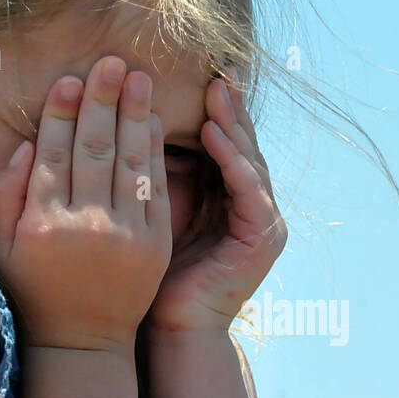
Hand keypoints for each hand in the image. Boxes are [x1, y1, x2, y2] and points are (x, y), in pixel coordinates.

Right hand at [0, 58, 172, 353]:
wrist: (82, 342)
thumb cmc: (34, 289)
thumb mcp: (2, 245)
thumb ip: (6, 193)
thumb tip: (27, 143)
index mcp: (43, 223)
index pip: (55, 153)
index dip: (64, 112)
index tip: (72, 79)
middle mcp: (85, 226)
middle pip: (95, 149)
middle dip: (104, 100)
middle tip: (112, 62)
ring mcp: (125, 236)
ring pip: (130, 163)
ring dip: (135, 116)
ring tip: (139, 79)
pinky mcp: (155, 245)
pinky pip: (155, 190)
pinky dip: (154, 154)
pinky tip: (154, 124)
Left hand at [146, 69, 286, 332]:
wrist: (172, 328)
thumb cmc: (154, 276)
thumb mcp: (155, 210)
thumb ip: (157, 173)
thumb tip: (135, 121)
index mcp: (228, 199)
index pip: (225, 144)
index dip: (216, 110)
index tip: (199, 73)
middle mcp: (252, 206)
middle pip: (243, 146)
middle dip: (231, 108)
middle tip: (217, 70)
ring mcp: (264, 222)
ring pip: (249, 161)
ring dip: (234, 126)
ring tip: (216, 92)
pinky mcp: (264, 238)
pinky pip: (250, 189)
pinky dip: (234, 160)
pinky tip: (217, 135)